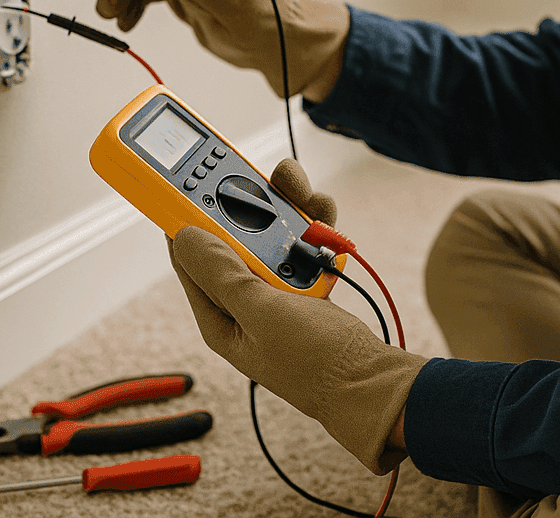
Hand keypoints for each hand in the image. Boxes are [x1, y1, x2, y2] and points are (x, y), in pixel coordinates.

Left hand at [168, 161, 423, 473]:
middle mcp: (243, 300)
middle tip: (267, 180)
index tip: (192, 179)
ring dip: (288, 212)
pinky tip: (326, 225)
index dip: (187, 217)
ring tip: (307, 198)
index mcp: (219, 316)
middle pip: (232, 237)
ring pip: (270, 235)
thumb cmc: (315, 361)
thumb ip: (223, 274)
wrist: (374, 380)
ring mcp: (275, 291)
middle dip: (249, 206)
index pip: (189, 258)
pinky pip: (301, 244)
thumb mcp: (262, 313)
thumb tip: (185, 236)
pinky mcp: (305, 284)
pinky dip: (314, 229)